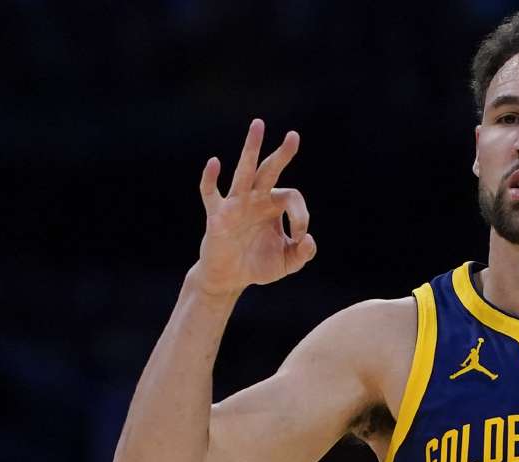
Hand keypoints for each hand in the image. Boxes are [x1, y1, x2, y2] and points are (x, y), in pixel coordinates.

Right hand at [191, 119, 314, 296]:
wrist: (229, 278)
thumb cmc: (258, 264)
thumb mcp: (286, 262)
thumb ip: (303, 253)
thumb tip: (308, 239)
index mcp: (274, 206)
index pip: (292, 198)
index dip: (302, 216)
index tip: (300, 237)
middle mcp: (256, 199)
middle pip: (270, 170)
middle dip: (282, 154)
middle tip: (294, 136)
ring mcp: (236, 204)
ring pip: (244, 172)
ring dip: (251, 149)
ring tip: (258, 125)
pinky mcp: (217, 215)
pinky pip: (210, 193)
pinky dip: (210, 178)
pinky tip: (214, 162)